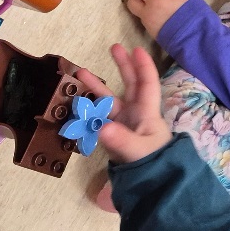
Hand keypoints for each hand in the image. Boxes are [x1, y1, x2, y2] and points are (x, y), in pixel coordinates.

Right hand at [76, 45, 172, 163]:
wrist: (150, 183)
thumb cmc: (152, 163)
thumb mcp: (138, 152)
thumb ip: (121, 141)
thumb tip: (102, 128)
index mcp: (147, 113)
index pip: (148, 85)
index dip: (144, 67)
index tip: (137, 50)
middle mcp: (136, 114)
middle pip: (131, 84)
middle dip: (123, 66)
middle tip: (114, 47)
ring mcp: (124, 123)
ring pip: (110, 100)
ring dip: (97, 87)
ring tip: (80, 73)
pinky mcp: (113, 134)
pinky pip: (99, 117)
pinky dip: (89, 111)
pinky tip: (77, 104)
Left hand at [125, 0, 195, 37]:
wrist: (195, 38)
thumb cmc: (192, 13)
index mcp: (154, 1)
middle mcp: (147, 13)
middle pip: (132, 1)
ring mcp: (148, 25)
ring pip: (139, 12)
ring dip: (144, 5)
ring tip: (160, 3)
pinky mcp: (152, 34)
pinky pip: (146, 21)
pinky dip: (150, 14)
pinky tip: (164, 14)